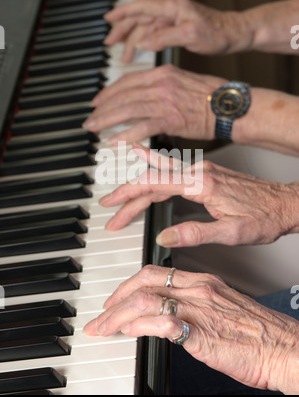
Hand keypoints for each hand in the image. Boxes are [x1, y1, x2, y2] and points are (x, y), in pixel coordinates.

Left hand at [83, 65, 225, 143]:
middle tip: (90, 119)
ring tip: (94, 129)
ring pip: (127, 109)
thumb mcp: (183, 80)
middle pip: (123, 95)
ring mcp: (165, 101)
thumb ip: (162, 84)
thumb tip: (145, 93)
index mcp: (163, 73)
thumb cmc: (211, 96)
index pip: (127, 81)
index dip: (109, 92)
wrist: (229, 106)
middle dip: (102, 108)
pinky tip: (115, 141)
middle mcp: (161, 84)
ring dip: (107, 120)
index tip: (98, 101)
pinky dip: (126, 134)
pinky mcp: (171, 120)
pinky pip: (142, 126)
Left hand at [83, 265, 298, 393]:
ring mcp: (199, 309)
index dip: (128, 284)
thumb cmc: (257, 333)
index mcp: (203, 281)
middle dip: (114, 297)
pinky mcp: (201, 334)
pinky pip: (162, 322)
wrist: (284, 348)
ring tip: (104, 328)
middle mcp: (198, 290)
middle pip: (143, 281)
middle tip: (101, 314)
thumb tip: (170, 315)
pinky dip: (139, 325)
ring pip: (145, 299)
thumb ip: (196, 306)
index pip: (154, 273)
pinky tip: (129, 332)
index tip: (115, 299)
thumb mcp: (222, 309)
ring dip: (117, 315)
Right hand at [100, 145, 297, 246]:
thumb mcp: (231, 233)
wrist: (286, 203)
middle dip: (127, 194)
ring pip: (160, 173)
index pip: (154, 185)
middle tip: (109, 208)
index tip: (112, 206)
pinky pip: (172, 169)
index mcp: (202, 185)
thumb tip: (164, 236)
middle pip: (152, 179)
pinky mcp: (205, 172)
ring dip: (137, 184)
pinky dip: (153, 167)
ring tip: (118, 193)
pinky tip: (145, 160)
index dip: (129, 196)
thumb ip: (195, 233)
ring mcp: (202, 169)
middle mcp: (199, 172)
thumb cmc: (264, 217)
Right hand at [104, 0, 246, 61]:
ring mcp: (173, 19)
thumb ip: (165, 37)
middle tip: (109, 42)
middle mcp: (171, 11)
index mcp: (172, 7)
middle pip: (139, 17)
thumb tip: (144, 42)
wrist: (235, 35)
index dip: (122, 12)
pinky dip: (145, 43)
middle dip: (123, 29)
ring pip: (146, 27)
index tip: (108, 18)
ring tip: (124, 55)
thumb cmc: (219, 33)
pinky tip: (140, 51)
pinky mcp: (178, 28)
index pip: (140, 6)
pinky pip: (155, 34)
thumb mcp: (191, 36)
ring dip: (133, 40)